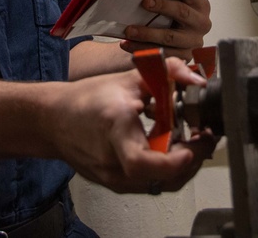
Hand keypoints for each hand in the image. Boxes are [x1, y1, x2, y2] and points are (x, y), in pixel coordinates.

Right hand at [49, 58, 215, 193]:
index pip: (141, 161)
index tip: (190, 147)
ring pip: (161, 184)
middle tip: (203, 136)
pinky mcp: (116, 185)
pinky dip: (168, 169)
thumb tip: (197, 81)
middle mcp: (113, 159)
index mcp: (115, 128)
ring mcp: (113, 177)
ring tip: (191, 141)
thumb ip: (169, 73)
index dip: (172, 161)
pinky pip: (151, 184)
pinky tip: (170, 149)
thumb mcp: (131, 78)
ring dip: (184, 166)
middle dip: (192, 158)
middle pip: (161, 177)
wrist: (54, 121)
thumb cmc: (88, 99)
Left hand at [121, 0, 211, 60]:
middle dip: (163, 6)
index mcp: (201, 6)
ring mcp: (193, 42)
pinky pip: (161, 54)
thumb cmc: (177, 15)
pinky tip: (127, 45)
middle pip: (182, 13)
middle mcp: (201, 24)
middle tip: (145, 1)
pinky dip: (142, 50)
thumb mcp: (181, 1)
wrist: (184, 42)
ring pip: (169, 38)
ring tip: (128, 30)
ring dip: (147, 33)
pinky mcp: (184, 57)